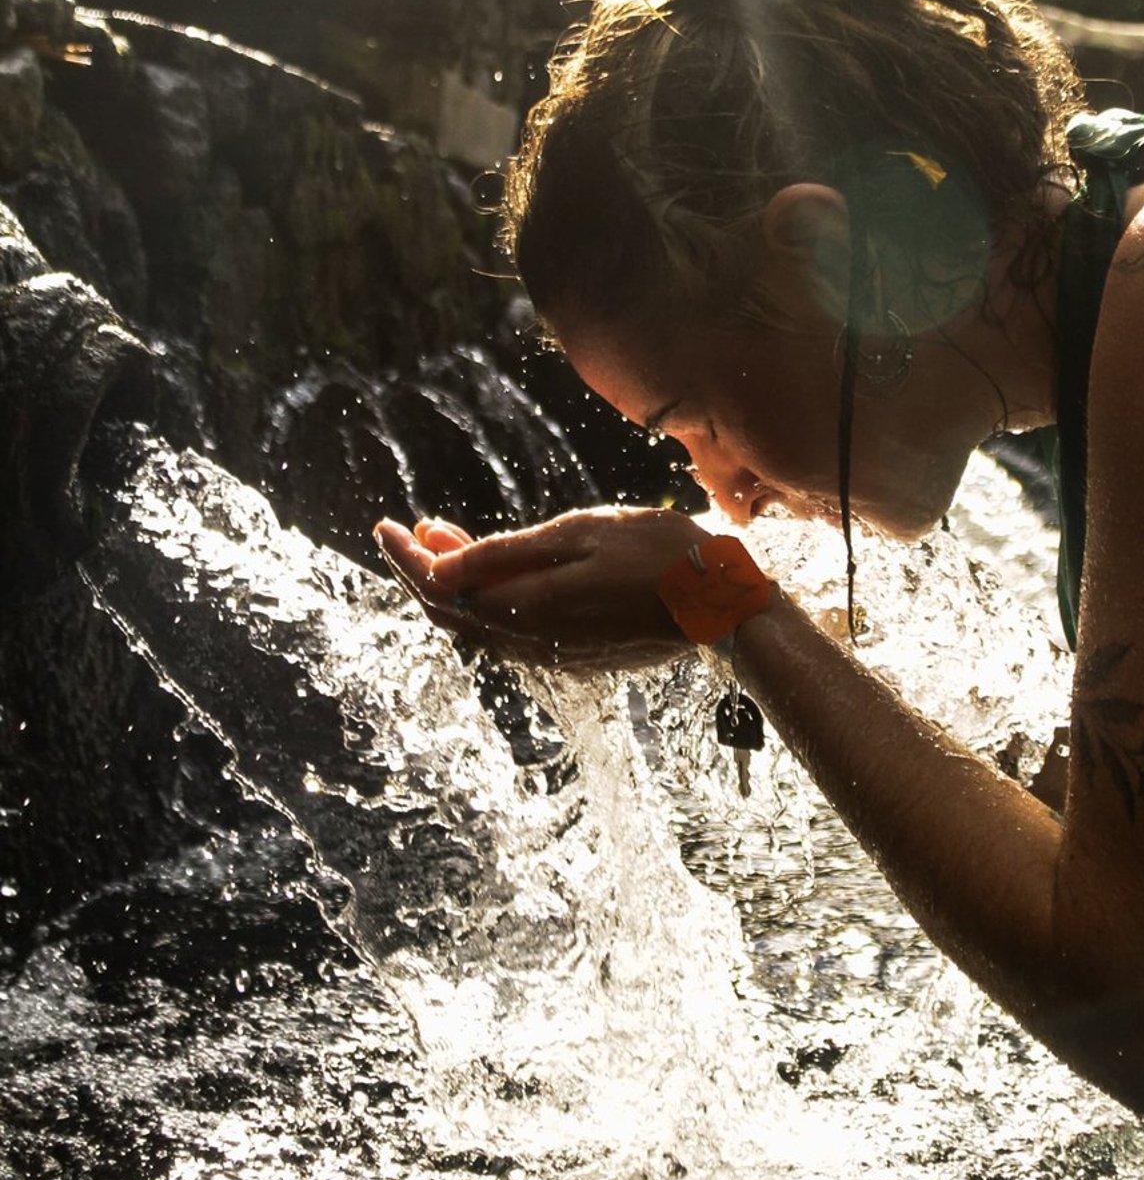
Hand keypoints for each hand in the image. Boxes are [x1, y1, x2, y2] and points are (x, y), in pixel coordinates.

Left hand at [373, 505, 714, 669]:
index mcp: (525, 611)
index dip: (406, 558)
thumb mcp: (576, 535)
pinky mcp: (576, 654)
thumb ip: (502, 555)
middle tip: (406, 528)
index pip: (441, 590)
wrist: (722, 604)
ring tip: (443, 537)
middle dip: (424, 569)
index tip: (385, 525)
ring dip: (457, 584)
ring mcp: (555, 653)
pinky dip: (489, 598)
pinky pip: (512, 629)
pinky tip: (495, 571)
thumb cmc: (656, 555)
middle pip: (453, 613)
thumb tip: (436, 569)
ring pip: (482, 623)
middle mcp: (531, 643)